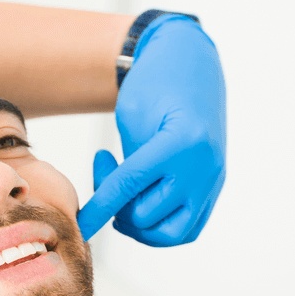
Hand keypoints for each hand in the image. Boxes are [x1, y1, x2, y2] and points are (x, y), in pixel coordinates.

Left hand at [78, 16, 226, 245]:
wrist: (192, 62)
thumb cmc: (155, 82)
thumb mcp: (132, 116)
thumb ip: (129, 166)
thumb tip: (118, 210)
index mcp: (183, 143)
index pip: (130, 186)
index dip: (99, 208)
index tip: (79, 226)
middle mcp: (204, 167)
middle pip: (146, 214)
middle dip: (116, 203)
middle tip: (105, 165)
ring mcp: (214, 181)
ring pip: (169, 233)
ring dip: (138, 221)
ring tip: (125, 190)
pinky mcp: (215, 188)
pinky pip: (187, 229)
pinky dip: (160, 226)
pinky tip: (142, 200)